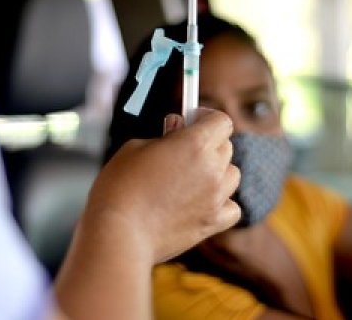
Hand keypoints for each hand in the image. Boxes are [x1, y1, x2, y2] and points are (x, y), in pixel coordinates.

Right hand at [80, 108, 240, 262]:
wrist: (118, 233)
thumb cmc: (120, 188)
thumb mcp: (134, 146)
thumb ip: (163, 135)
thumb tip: (177, 129)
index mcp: (195, 143)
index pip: (221, 121)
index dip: (206, 117)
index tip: (193, 120)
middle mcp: (212, 169)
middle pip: (226, 147)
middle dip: (207, 143)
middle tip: (182, 150)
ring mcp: (215, 198)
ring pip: (232, 175)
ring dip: (217, 172)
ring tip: (190, 178)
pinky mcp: (212, 223)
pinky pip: (232, 208)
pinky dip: (222, 203)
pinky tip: (203, 202)